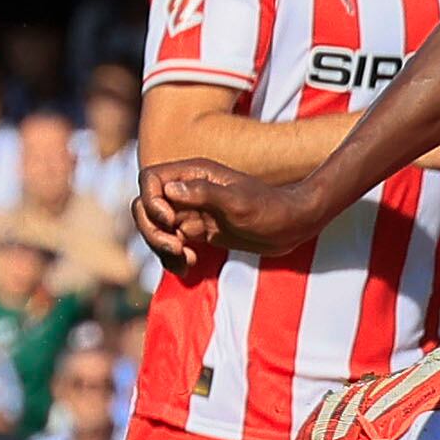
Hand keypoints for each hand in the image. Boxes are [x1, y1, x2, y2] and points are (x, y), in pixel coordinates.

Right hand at [137, 158, 335, 264]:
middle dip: (153, 231)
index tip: (170, 221)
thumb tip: (168, 190)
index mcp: (194, 174)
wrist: (293, 225)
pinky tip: (189, 265)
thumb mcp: (239, 202)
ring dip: (161, 248)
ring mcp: (191, 211)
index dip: (151, 201)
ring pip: (156, 229)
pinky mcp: (198, 231)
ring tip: (186, 260)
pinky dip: (172, 257)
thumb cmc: (270, 209)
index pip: (150, 180)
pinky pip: (171, 244)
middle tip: (177, 248)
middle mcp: (188, 190)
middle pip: (146, 207)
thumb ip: (204, 194)